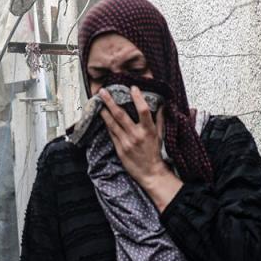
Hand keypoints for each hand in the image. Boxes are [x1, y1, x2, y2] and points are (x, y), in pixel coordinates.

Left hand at [99, 86, 182, 211]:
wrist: (151, 173)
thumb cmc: (156, 153)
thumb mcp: (161, 135)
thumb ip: (160, 119)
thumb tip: (162, 105)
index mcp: (149, 130)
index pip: (143, 110)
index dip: (138, 98)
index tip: (133, 87)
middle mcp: (136, 135)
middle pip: (121, 115)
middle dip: (111, 101)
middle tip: (103, 91)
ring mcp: (126, 143)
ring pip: (112, 124)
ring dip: (104, 112)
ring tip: (98, 102)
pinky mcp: (120, 149)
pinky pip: (112, 134)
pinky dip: (107, 125)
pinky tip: (102, 117)